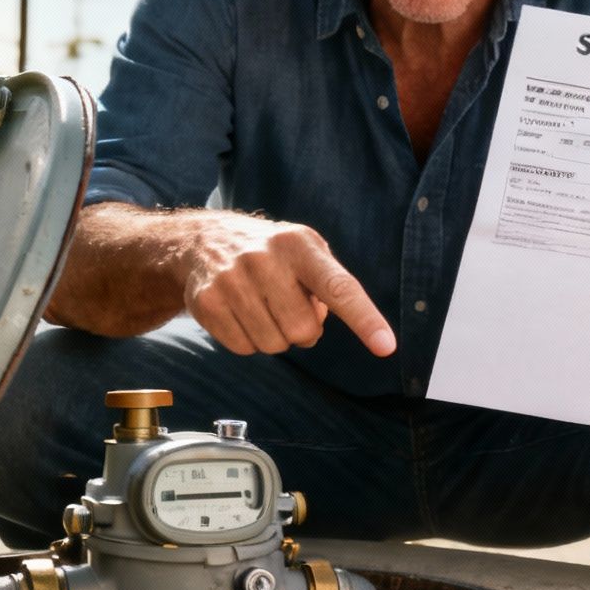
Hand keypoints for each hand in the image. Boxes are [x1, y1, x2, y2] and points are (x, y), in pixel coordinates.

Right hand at [177, 212, 396, 357]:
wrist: (203, 241)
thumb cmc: (271, 253)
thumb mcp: (305, 250)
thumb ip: (328, 284)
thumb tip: (319, 323)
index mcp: (299, 245)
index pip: (339, 287)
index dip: (365, 319)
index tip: (386, 346)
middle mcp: (264, 259)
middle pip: (302, 330)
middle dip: (302, 331)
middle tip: (289, 309)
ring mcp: (232, 280)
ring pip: (272, 345)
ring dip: (274, 337)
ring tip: (262, 307)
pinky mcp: (207, 302)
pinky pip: (243, 348)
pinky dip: (248, 341)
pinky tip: (241, 314)